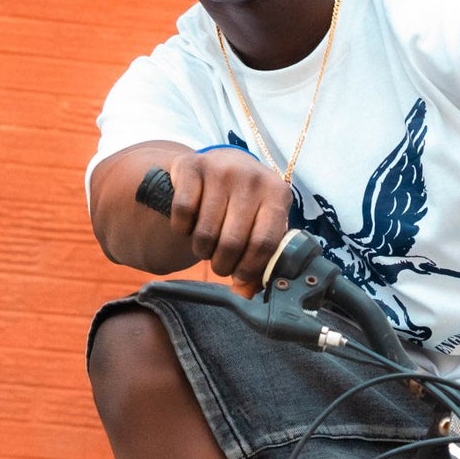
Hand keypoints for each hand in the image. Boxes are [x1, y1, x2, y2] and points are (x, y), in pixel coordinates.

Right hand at [166, 148, 292, 296]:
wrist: (223, 163)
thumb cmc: (246, 205)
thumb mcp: (260, 226)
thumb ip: (257, 260)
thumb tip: (243, 295)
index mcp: (277, 194)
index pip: (264, 243)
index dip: (250, 269)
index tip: (240, 277)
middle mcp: (251, 177)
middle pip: (232, 242)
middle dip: (223, 265)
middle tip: (220, 265)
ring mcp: (221, 168)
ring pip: (205, 231)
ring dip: (201, 250)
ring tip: (206, 247)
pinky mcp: (191, 165)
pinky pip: (183, 212)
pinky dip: (182, 229)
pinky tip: (189, 227)